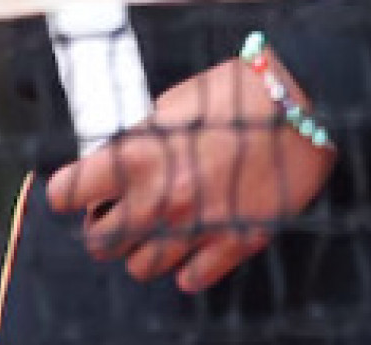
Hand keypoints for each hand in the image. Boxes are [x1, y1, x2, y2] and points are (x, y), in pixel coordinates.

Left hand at [44, 53, 338, 295]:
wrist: (304, 105)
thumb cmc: (237, 92)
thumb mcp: (174, 104)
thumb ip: (139, 140)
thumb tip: (116, 163)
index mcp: (137, 156)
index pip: (66, 193)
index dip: (68, 190)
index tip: (76, 189)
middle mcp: (159, 200)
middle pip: (100, 243)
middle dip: (105, 225)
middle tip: (122, 207)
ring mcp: (196, 228)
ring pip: (140, 269)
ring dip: (144, 248)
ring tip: (162, 223)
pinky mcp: (233, 245)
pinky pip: (189, 279)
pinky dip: (187, 264)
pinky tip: (198, 237)